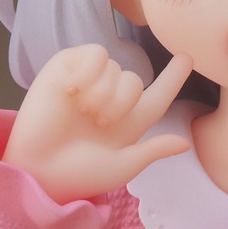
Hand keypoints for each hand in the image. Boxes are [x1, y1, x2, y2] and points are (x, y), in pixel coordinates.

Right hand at [3, 44, 192, 202]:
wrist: (39, 169)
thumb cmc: (79, 175)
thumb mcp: (122, 167)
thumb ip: (153, 151)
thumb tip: (185, 144)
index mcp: (128, 122)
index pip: (158, 95)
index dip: (173, 78)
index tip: (188, 57)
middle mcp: (110, 99)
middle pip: (136, 81)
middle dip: (123, 101)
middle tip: (98, 122)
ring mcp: (88, 82)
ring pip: (117, 68)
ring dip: (104, 93)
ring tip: (82, 111)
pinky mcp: (67, 67)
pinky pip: (95, 54)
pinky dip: (89, 72)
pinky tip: (72, 90)